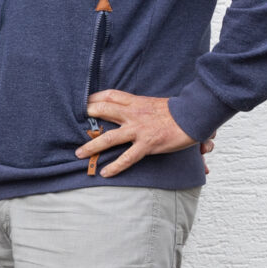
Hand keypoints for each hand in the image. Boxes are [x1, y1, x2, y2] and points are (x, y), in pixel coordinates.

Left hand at [78, 91, 203, 177]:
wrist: (194, 116)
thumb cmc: (178, 111)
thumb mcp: (155, 104)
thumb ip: (141, 107)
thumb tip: (131, 111)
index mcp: (137, 102)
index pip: (111, 95)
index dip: (95, 97)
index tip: (84, 101)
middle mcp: (134, 114)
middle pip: (104, 110)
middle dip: (87, 115)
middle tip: (71, 122)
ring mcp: (139, 130)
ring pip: (109, 138)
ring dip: (92, 146)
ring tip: (79, 153)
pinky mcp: (147, 144)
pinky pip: (127, 158)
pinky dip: (115, 166)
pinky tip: (105, 172)